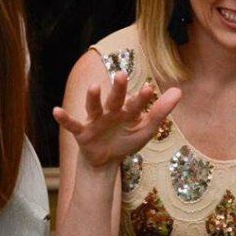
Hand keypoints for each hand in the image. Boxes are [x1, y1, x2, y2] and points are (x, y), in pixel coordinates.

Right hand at [53, 68, 182, 171]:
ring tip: (94, 87)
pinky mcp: (83, 133)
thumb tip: (178, 90)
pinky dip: (64, 119)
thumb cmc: (126, 140)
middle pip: (115, 99)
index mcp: (127, 111)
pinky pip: (72, 125)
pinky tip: (56, 111)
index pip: (136, 104)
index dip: (142, 98)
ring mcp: (95, 121)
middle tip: (122, 74)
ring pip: (94, 107)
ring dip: (93, 98)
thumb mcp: (145, 129)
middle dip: (119, 88)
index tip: (150, 90)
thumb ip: (160, 111)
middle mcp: (110, 112)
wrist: (105, 160)